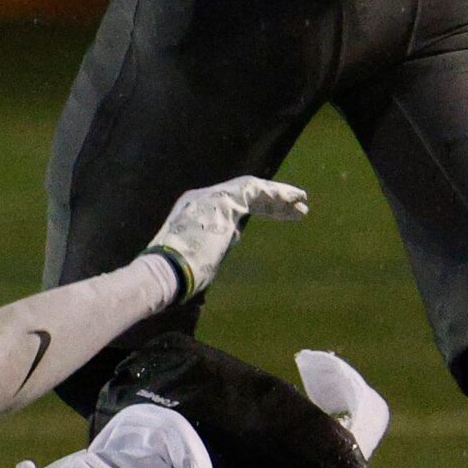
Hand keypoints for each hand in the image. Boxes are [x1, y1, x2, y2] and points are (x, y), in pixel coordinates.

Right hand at [144, 175, 307, 299]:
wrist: (165, 273)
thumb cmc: (179, 278)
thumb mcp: (200, 260)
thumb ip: (214, 248)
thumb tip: (229, 242)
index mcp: (195, 211)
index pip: (233, 204)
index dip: (259, 208)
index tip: (278, 216)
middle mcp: (201, 198)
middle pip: (244, 194)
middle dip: (271, 201)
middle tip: (297, 208)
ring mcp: (210, 197)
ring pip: (252, 188)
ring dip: (279, 196)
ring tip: (302, 202)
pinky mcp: (222, 201)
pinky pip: (255, 190)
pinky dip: (276, 194)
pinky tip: (294, 199)